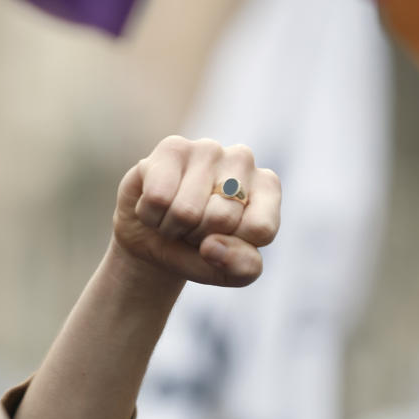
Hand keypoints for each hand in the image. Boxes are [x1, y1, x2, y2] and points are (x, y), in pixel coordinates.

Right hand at [113, 136, 280, 287]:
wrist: (151, 236)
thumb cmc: (198, 250)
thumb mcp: (229, 271)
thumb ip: (241, 267)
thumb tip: (212, 246)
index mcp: (267, 187)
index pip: (260, 229)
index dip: (233, 249)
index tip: (222, 241)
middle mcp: (242, 160)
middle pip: (221, 218)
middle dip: (198, 237)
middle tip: (193, 229)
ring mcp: (207, 149)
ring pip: (186, 211)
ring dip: (172, 227)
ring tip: (174, 217)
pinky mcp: (171, 148)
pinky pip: (158, 198)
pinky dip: (150, 215)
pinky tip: (156, 205)